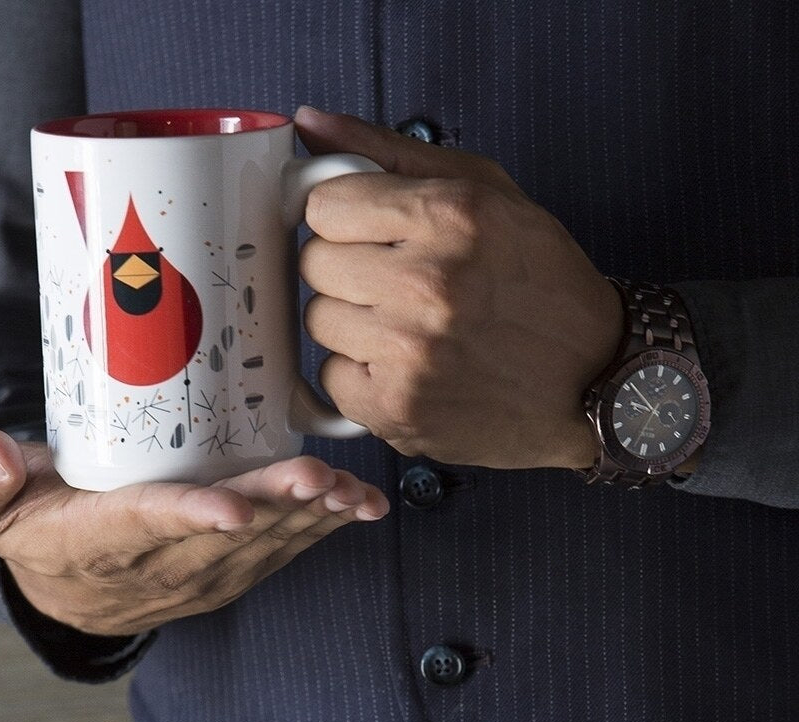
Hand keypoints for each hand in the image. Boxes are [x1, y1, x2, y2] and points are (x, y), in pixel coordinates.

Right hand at [0, 429, 388, 635]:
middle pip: (219, 538)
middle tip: (315, 478)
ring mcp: (197, 575)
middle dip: (271, 509)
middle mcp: (154, 566)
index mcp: (94, 543)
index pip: (142, 527)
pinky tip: (358, 505)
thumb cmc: (31, 526)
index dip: (187, 517)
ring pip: (259, 548)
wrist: (67, 586)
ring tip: (349, 491)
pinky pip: (278, 553)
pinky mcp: (227, 572)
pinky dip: (320, 530)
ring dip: (307, 521)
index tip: (231, 509)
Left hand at [295, 106, 623, 468]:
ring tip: (408, 328)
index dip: (343, 219)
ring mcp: (411, 353)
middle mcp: (427, 284)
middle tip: (397, 284)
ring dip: (354, 324)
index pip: (325, 206)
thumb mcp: (485, 192)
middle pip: (315, 264)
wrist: (596, 377)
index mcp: (449, 217)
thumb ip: (390, 153)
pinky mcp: (398, 409)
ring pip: (319, 322)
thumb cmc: (540, 281)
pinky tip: (407, 368)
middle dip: (348, 270)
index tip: (367, 232)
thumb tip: (311, 125)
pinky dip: (360, 377)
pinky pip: (331, 378)